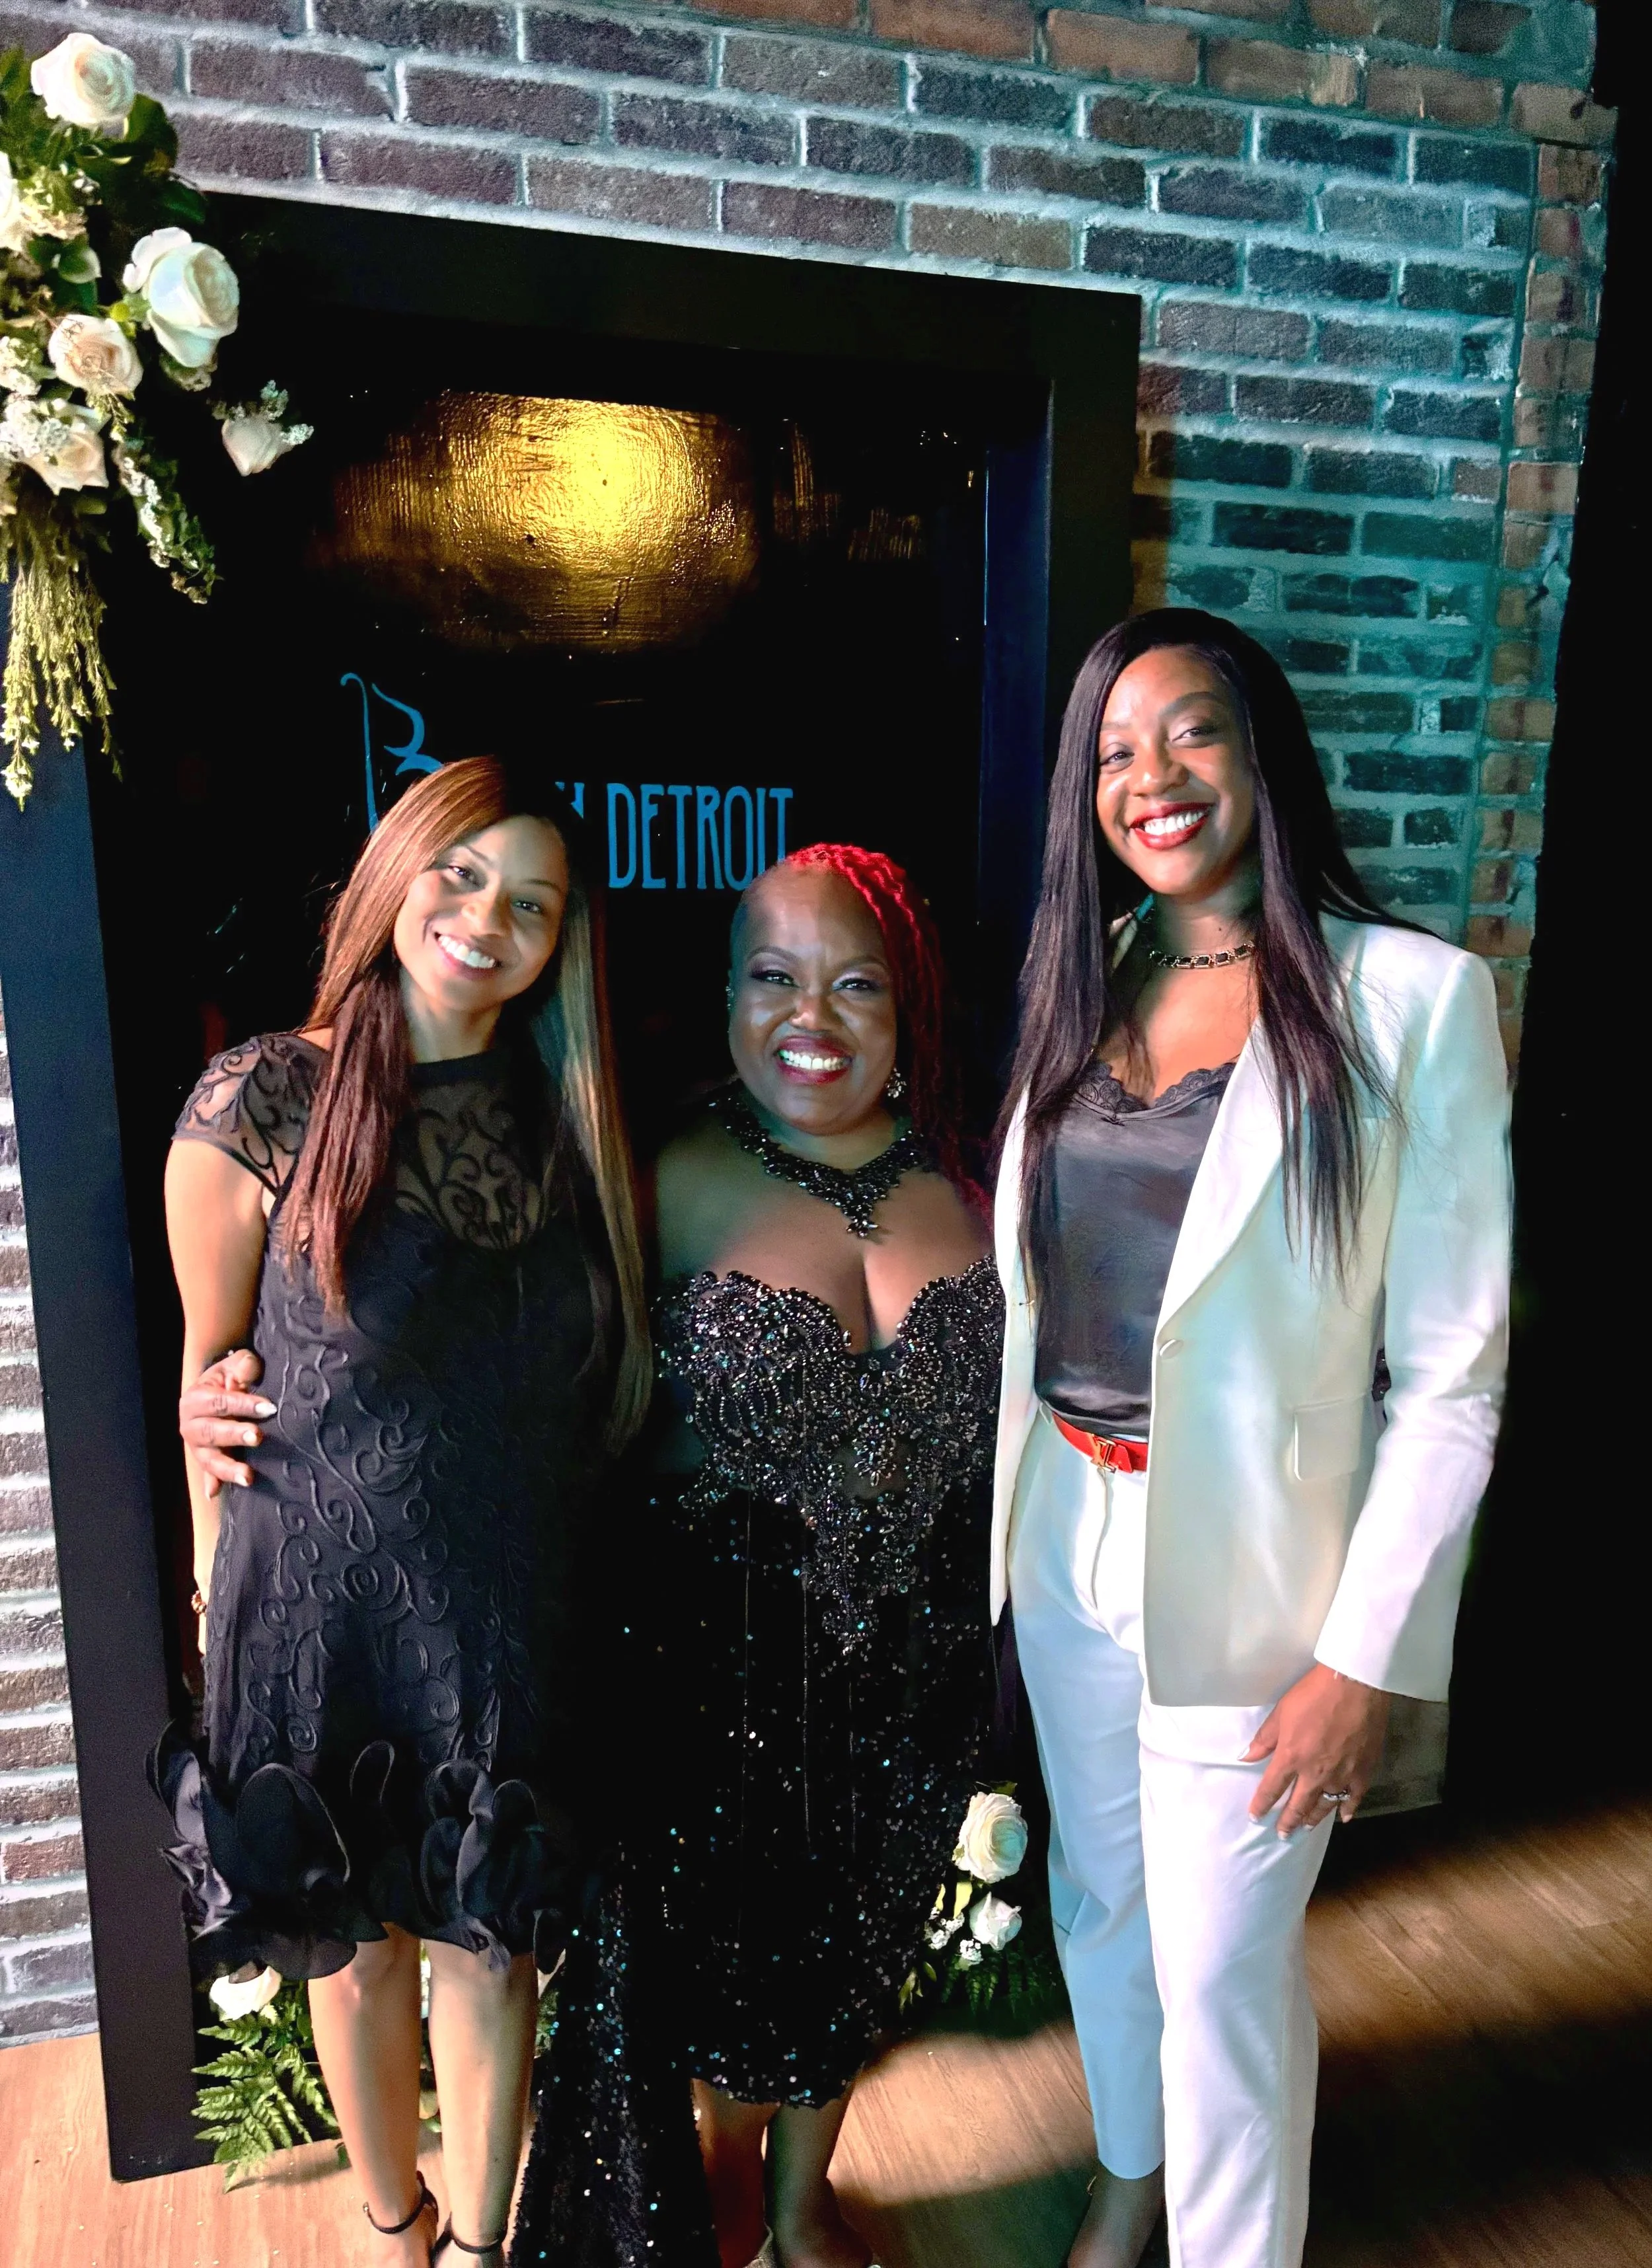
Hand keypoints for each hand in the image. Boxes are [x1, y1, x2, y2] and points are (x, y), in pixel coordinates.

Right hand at [180, 1349, 271, 1497]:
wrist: (217, 1391)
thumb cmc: (230, 1377)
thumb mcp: (235, 1365)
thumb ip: (243, 1365)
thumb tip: (249, 1370)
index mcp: (195, 1398)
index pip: (220, 1402)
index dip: (243, 1404)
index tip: (269, 1408)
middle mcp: (190, 1424)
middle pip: (211, 1432)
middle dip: (234, 1435)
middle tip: (258, 1437)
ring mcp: (196, 1446)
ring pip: (209, 1459)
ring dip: (228, 1469)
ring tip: (248, 1476)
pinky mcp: (206, 1460)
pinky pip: (208, 1474)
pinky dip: (212, 1483)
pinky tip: (215, 1494)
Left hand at [1244, 1663, 1390, 1834]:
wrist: (1354, 1686)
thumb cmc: (1313, 1694)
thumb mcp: (1281, 1713)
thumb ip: (1264, 1739)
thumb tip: (1245, 1757)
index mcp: (1291, 1758)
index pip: (1271, 1789)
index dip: (1262, 1805)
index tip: (1255, 1817)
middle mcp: (1314, 1774)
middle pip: (1298, 1804)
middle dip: (1287, 1821)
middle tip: (1281, 1834)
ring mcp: (1341, 1776)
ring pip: (1324, 1806)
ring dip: (1312, 1819)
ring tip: (1305, 1828)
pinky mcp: (1363, 1772)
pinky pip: (1353, 1798)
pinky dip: (1347, 1809)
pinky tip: (1343, 1817)